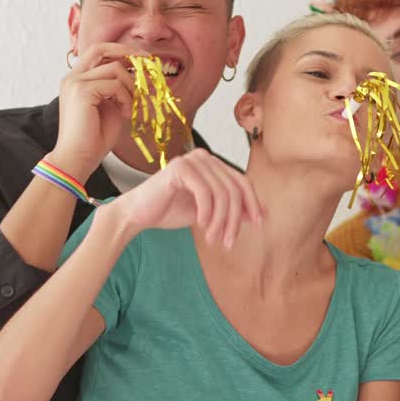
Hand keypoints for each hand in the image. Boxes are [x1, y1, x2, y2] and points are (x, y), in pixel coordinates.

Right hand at [50, 43, 153, 179]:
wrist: (78, 158)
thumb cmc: (95, 137)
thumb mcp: (110, 105)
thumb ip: (117, 87)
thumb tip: (137, 73)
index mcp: (77, 78)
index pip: (99, 51)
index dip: (122, 51)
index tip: (143, 58)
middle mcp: (72, 76)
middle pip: (102, 48)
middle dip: (128, 52)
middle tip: (149, 63)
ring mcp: (75, 82)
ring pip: (115, 68)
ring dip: (131, 88)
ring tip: (131, 108)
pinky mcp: (81, 90)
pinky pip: (115, 85)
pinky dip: (127, 99)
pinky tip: (125, 114)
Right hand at [112, 150, 261, 246]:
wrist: (138, 214)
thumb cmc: (171, 211)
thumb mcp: (209, 212)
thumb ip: (232, 209)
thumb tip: (261, 213)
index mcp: (213, 164)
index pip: (242, 182)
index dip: (252, 203)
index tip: (258, 224)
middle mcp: (205, 157)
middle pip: (234, 189)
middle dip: (235, 219)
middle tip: (229, 242)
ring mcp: (192, 160)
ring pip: (222, 193)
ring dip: (220, 221)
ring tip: (214, 239)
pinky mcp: (180, 168)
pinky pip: (205, 193)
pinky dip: (207, 213)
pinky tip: (201, 226)